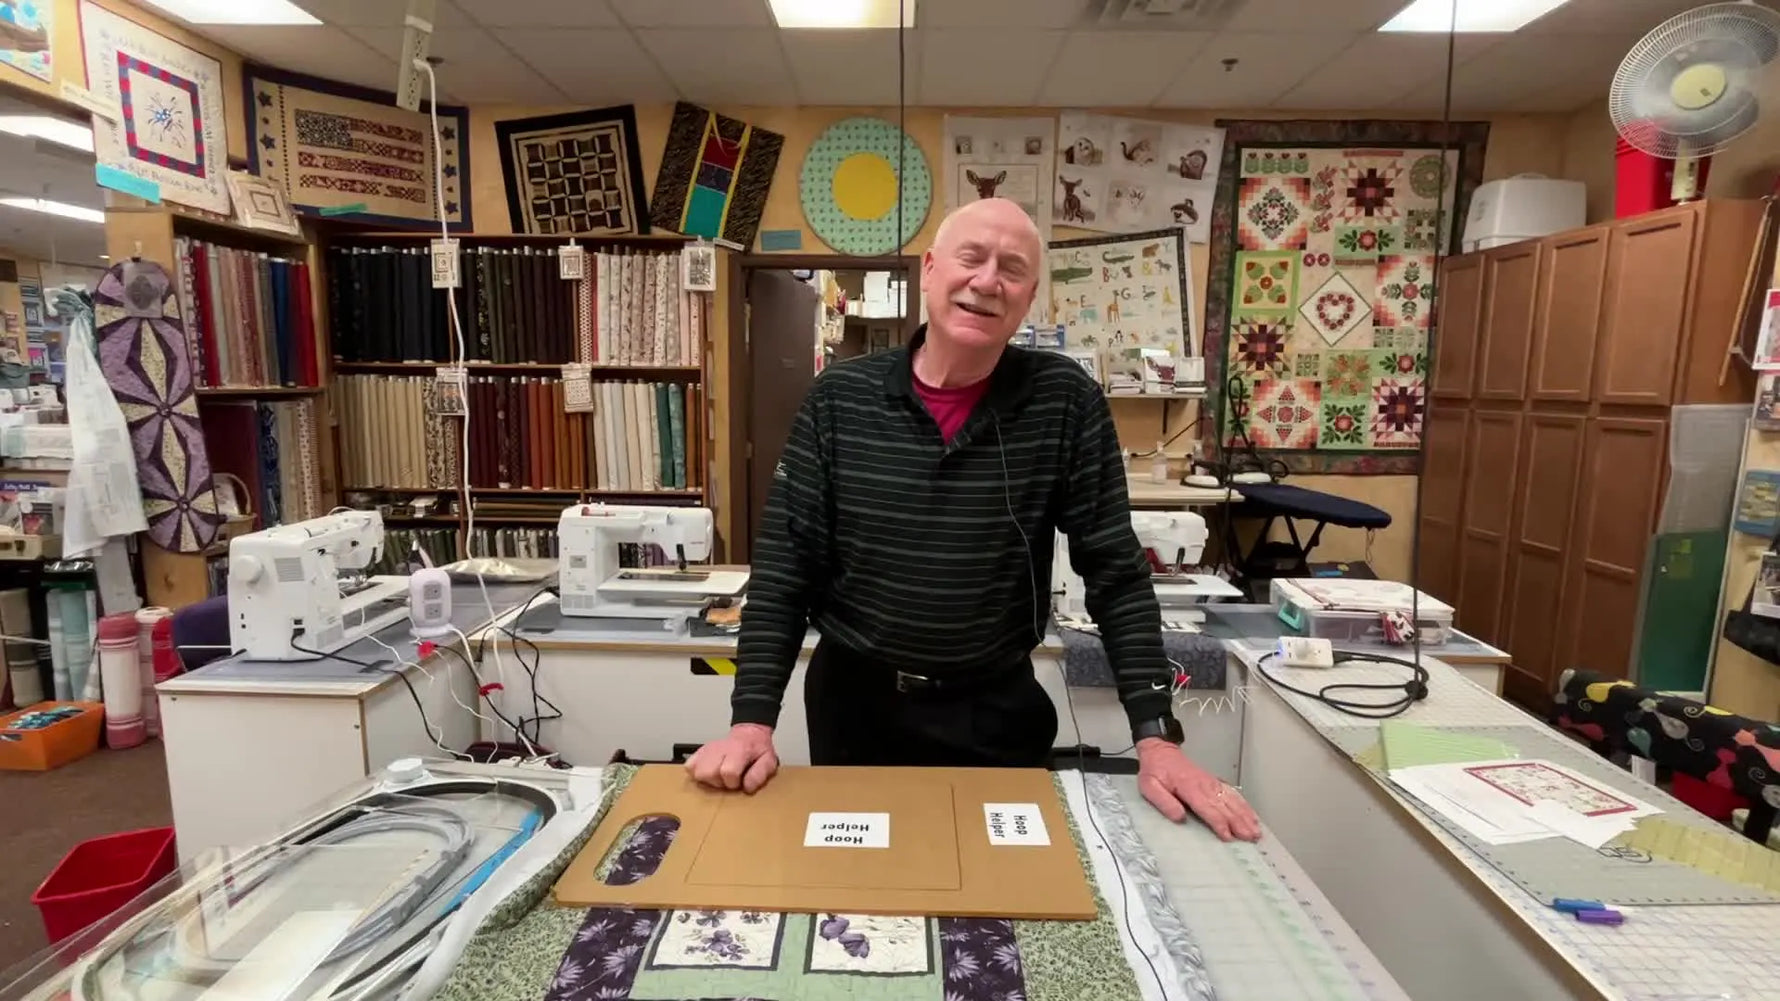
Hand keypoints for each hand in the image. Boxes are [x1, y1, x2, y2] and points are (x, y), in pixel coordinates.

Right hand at [685, 724, 778, 792]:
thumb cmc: (757, 750)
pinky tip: (707, 772)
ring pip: (696, 771)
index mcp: (738, 750)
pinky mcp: (700, 751)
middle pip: (708, 773)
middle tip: (727, 780)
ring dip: (707, 779)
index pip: (728, 771)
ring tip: (717, 777)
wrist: (748, 734)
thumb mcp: (768, 761)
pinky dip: (695, 772)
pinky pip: (689, 765)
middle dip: (718, 782)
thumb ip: (760, 774)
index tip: (738, 782)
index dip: (733, 782)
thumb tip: (747, 787)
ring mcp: (708, 749)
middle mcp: (720, 748)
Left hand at [1136, 738, 1260, 841]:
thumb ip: (1164, 802)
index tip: (1229, 837)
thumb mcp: (1149, 787)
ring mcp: (1211, 783)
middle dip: (1239, 823)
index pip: (1207, 808)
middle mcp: (1204, 785)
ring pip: (1232, 800)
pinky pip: (1232, 793)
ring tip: (1256, 830)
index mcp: (1189, 787)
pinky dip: (1244, 804)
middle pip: (1225, 806)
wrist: (1160, 751)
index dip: (1219, 823)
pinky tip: (1252, 815)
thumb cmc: (1155, 771)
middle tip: (1251, 838)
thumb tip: (1180, 818)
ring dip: (1245, 815)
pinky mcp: (1214, 782)